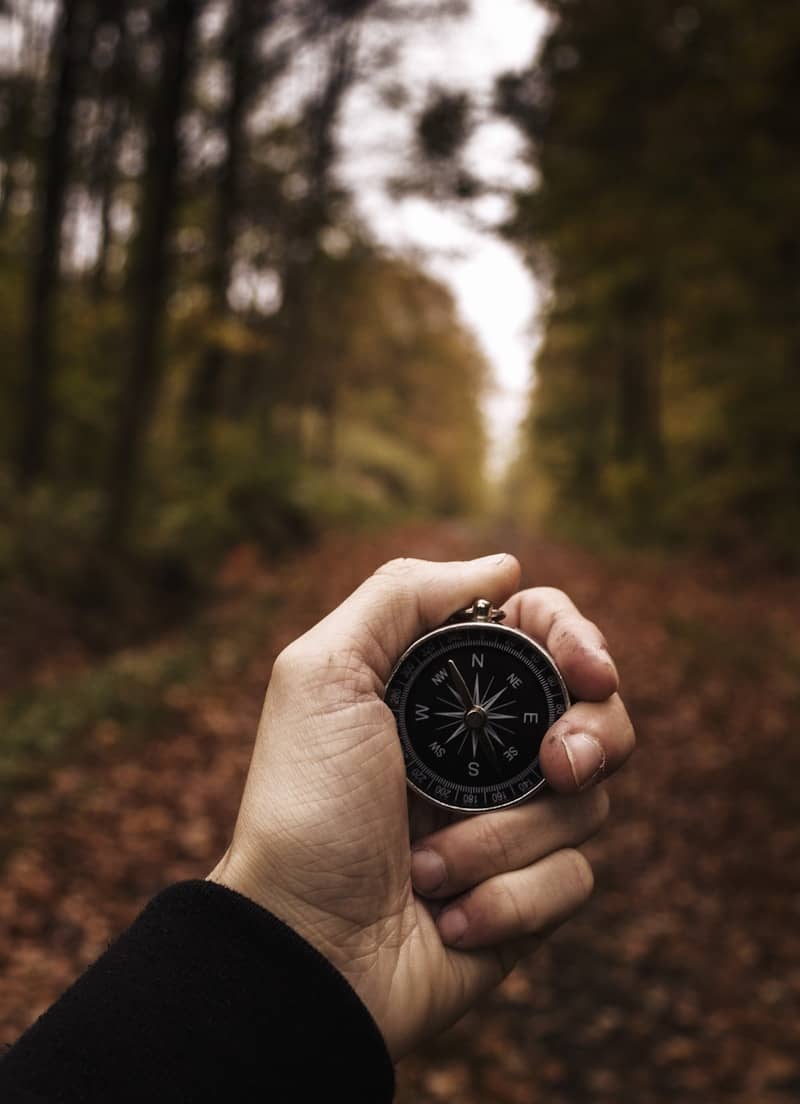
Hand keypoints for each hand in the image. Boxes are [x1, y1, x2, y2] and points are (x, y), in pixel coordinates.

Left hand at [207, 555, 634, 1059]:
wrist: (300, 949)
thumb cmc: (304, 807)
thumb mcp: (324, 674)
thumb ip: (402, 597)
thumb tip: (505, 567)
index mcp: (443, 689)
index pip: (543, 635)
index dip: (580, 642)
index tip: (590, 672)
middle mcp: (484, 748)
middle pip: (595, 713)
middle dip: (589, 736)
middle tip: (554, 764)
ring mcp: (509, 821)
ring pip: (588, 801)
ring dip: (503, 838)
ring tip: (426, 865)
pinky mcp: (526, 895)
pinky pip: (574, 880)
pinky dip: (509, 899)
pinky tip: (447, 917)